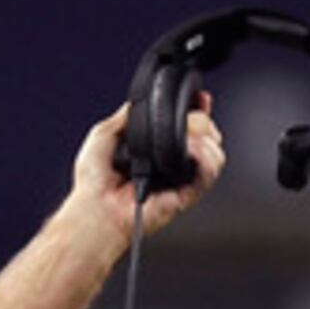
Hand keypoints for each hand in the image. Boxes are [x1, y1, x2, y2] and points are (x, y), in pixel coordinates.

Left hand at [72, 94, 224, 248]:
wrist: (95, 208)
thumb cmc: (94, 182)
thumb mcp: (104, 133)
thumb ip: (125, 115)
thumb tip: (138, 102)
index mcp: (155, 148)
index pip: (188, 126)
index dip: (198, 111)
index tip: (200, 99)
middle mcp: (171, 163)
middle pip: (208, 136)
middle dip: (204, 121)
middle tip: (188, 121)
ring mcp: (181, 179)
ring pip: (215, 153)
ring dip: (206, 138)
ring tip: (187, 137)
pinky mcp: (187, 194)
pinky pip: (209, 172)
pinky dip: (205, 156)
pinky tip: (190, 149)